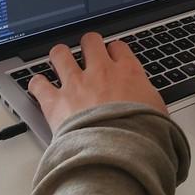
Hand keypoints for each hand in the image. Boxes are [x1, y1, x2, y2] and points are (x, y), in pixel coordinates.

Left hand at [28, 32, 167, 132]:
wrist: (119, 152)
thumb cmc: (142, 137)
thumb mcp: (158, 113)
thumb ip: (148, 100)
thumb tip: (148, 103)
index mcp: (128, 73)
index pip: (118, 47)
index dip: (114, 50)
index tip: (112, 56)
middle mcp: (100, 72)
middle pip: (90, 41)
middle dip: (87, 45)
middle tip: (86, 53)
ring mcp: (75, 84)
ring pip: (60, 54)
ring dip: (59, 56)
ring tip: (59, 61)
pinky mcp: (55, 102)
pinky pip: (38, 84)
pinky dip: (36, 84)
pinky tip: (38, 87)